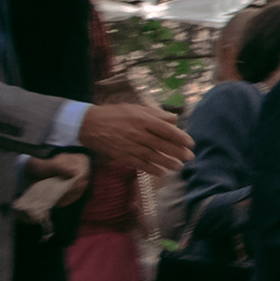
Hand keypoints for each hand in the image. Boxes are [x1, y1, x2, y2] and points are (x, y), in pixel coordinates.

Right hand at [77, 99, 192, 174]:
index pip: (165, 129)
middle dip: (178, 152)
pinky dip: (152, 169)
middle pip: (161, 145)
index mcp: (142, 120)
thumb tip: (174, 118)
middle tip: (190, 157)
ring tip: (179, 166)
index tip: (190, 143)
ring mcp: (129, 146)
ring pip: (152, 156)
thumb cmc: (114, 114)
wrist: (88, 125)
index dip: (180, 137)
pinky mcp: (122, 156)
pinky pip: (139, 164)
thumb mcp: (135, 108)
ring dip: (168, 162)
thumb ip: (155, 114)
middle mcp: (137, 133)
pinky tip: (162, 172)